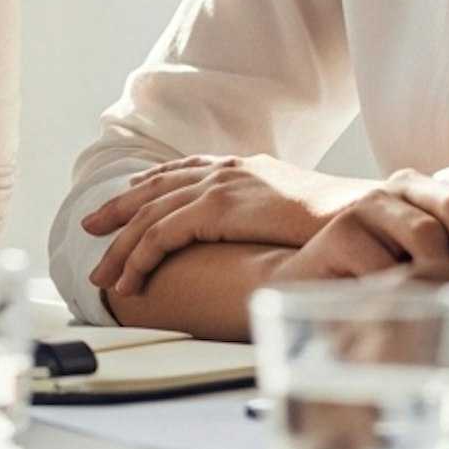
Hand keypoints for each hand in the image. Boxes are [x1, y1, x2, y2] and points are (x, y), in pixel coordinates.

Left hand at [85, 155, 363, 297]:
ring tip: (101, 273)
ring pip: (148, 217)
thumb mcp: (298, 207)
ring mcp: (215, 189)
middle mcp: (221, 172)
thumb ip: (273, 209)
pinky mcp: (213, 211)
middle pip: (153, 191)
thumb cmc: (339, 218)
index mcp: (240, 168)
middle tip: (89, 227)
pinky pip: (161, 236)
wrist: (358, 212)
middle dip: (118, 210)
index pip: (181, 172)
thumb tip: (272, 224)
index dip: (149, 185)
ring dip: (121, 247)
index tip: (128, 193)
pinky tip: (128, 280)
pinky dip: (139, 258)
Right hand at [268, 169, 448, 285]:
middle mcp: (400, 188)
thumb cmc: (383, 267)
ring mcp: (368, 207)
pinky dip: (408, 292)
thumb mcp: (434, 248)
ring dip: (447, 276)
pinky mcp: (341, 233)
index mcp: (429, 188)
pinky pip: (388, 265)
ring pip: (426, 234)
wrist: (314, 276)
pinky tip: (416, 310)